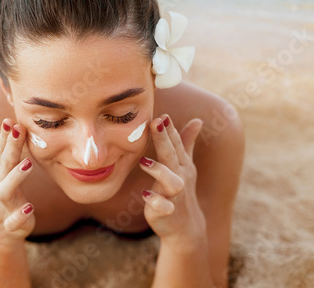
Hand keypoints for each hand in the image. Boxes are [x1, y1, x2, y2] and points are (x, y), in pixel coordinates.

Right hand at [0, 119, 34, 240]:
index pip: (1, 150)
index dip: (5, 135)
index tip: (10, 119)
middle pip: (4, 164)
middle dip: (10, 147)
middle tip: (18, 130)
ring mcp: (4, 204)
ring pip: (6, 190)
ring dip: (15, 176)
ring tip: (28, 163)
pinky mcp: (12, 224)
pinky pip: (14, 221)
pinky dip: (19, 215)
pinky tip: (29, 208)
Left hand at [139, 114, 205, 241]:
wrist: (185, 228)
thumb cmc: (181, 192)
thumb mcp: (185, 166)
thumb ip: (186, 143)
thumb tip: (198, 120)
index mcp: (181, 165)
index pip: (176, 144)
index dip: (169, 129)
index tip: (161, 114)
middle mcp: (179, 177)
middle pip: (172, 156)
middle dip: (165, 139)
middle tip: (155, 123)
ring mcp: (174, 195)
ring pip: (172, 182)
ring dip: (160, 171)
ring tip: (144, 162)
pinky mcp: (166, 213)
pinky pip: (163, 207)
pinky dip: (156, 202)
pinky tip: (145, 195)